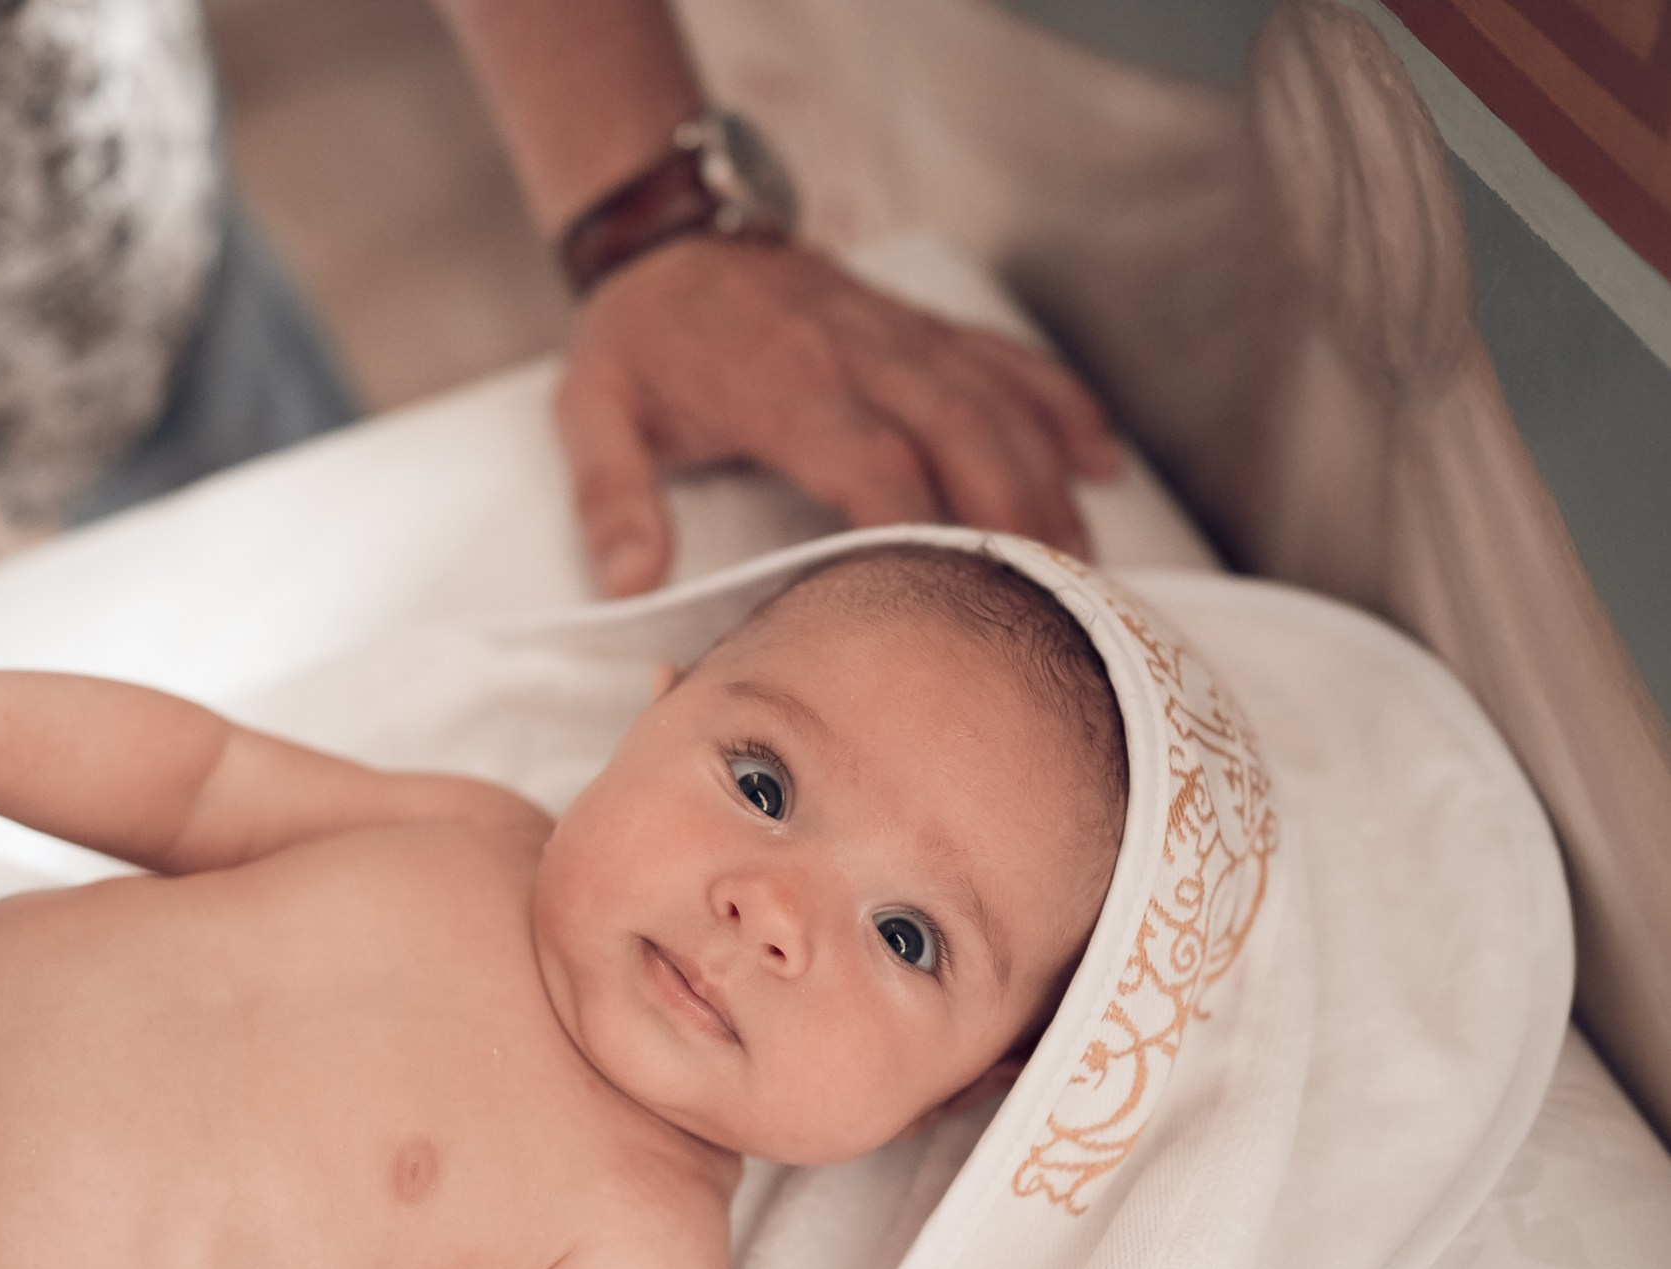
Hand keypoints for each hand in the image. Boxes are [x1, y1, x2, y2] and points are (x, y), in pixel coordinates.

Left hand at [556, 236, 1124, 593]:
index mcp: (786, 384)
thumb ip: (610, 499)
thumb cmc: (642, 338)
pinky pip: (1008, 363)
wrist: (673, 240)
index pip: (873, 461)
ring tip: (1080, 563)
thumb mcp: (595, 413)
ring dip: (1048, 480)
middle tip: (1046, 599)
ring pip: (999, 403)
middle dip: (1012, 517)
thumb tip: (631, 584)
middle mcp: (860, 354)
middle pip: (963, 435)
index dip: (917, 526)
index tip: (946, 590)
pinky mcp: (921, 328)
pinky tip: (1101, 463)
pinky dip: (1061, 408)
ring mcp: (900, 337)